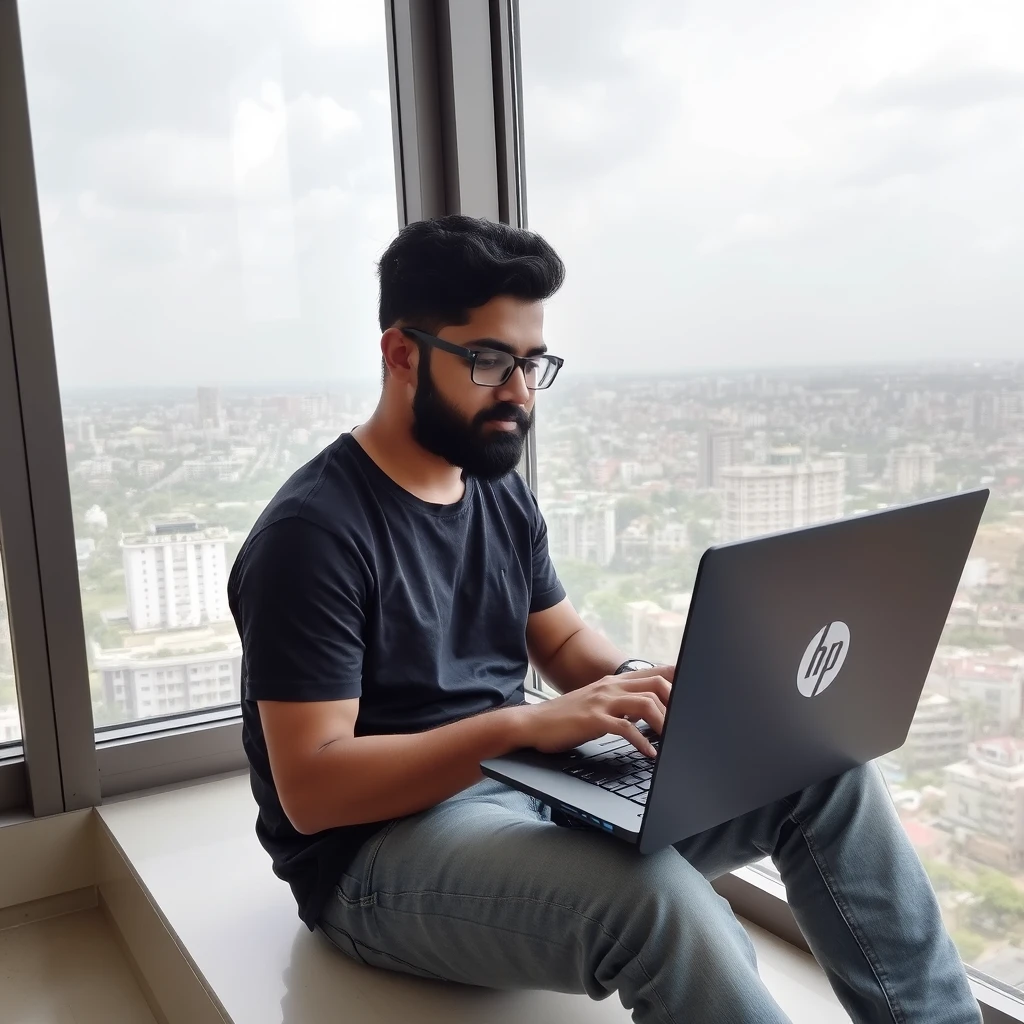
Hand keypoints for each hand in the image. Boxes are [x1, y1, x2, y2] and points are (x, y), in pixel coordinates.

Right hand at [516, 667, 672, 757]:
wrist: (534, 723)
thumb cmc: (567, 717)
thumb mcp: (597, 703)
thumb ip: (621, 702)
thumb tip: (647, 709)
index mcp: (613, 682)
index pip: (652, 673)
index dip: (676, 678)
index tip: (694, 687)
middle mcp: (610, 686)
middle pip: (655, 685)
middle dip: (676, 702)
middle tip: (685, 722)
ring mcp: (602, 701)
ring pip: (645, 703)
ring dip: (664, 722)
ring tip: (672, 740)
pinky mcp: (593, 719)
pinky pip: (625, 728)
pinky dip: (641, 741)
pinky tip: (648, 753)